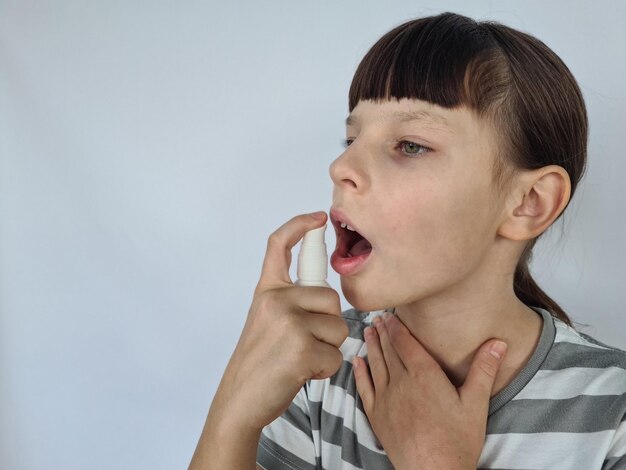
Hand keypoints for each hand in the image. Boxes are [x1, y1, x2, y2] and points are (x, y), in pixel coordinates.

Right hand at [206, 211, 348, 432]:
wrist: (240, 399)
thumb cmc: (259, 362)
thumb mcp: (267, 319)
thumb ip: (291, 301)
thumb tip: (324, 295)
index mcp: (267, 291)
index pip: (279, 245)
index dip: (299, 225)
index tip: (317, 218)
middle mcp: (276, 299)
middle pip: (331, 297)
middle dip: (328, 324)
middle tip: (304, 342)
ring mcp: (288, 321)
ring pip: (338, 327)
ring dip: (327, 348)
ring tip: (300, 358)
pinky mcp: (301, 347)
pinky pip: (336, 355)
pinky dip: (324, 369)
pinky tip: (301, 372)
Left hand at [353, 312, 506, 469]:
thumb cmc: (457, 440)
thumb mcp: (476, 403)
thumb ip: (484, 370)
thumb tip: (498, 343)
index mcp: (424, 375)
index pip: (406, 343)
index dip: (397, 327)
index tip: (390, 314)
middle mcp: (401, 382)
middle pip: (389, 350)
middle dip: (383, 332)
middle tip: (377, 318)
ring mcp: (386, 398)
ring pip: (376, 364)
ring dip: (371, 346)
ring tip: (368, 332)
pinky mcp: (377, 415)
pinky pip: (365, 388)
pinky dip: (360, 372)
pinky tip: (357, 361)